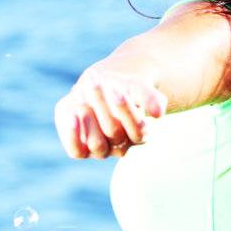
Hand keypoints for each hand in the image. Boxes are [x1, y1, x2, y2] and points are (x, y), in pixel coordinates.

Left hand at [54, 66, 168, 159]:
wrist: (97, 87)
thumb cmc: (122, 87)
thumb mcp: (137, 86)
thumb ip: (150, 97)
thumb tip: (158, 113)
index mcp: (140, 134)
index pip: (138, 129)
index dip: (125, 109)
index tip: (114, 87)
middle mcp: (122, 147)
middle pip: (114, 131)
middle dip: (102, 103)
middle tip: (94, 79)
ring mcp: (101, 151)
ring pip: (96, 143)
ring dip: (89, 116)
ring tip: (82, 90)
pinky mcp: (80, 150)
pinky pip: (76, 151)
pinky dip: (73, 134)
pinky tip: (73, 113)